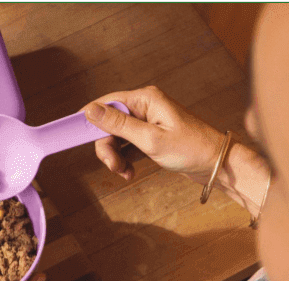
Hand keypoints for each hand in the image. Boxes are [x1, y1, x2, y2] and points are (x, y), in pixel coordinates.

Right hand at [82, 86, 223, 181]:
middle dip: (107, 147)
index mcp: (145, 99)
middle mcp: (144, 107)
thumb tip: (90, 110)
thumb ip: (118, 124)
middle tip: (113, 167)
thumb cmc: (189, 149)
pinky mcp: (150, 137)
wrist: (216, 164)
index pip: (105, 103)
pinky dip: (125, 160)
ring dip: (116, 157)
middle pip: (108, 124)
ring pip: (116, 138)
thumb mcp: (149, 139)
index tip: (72, 134)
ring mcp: (147, 122)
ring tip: (125, 173)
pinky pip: (126, 146)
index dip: (88, 119)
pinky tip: (130, 172)